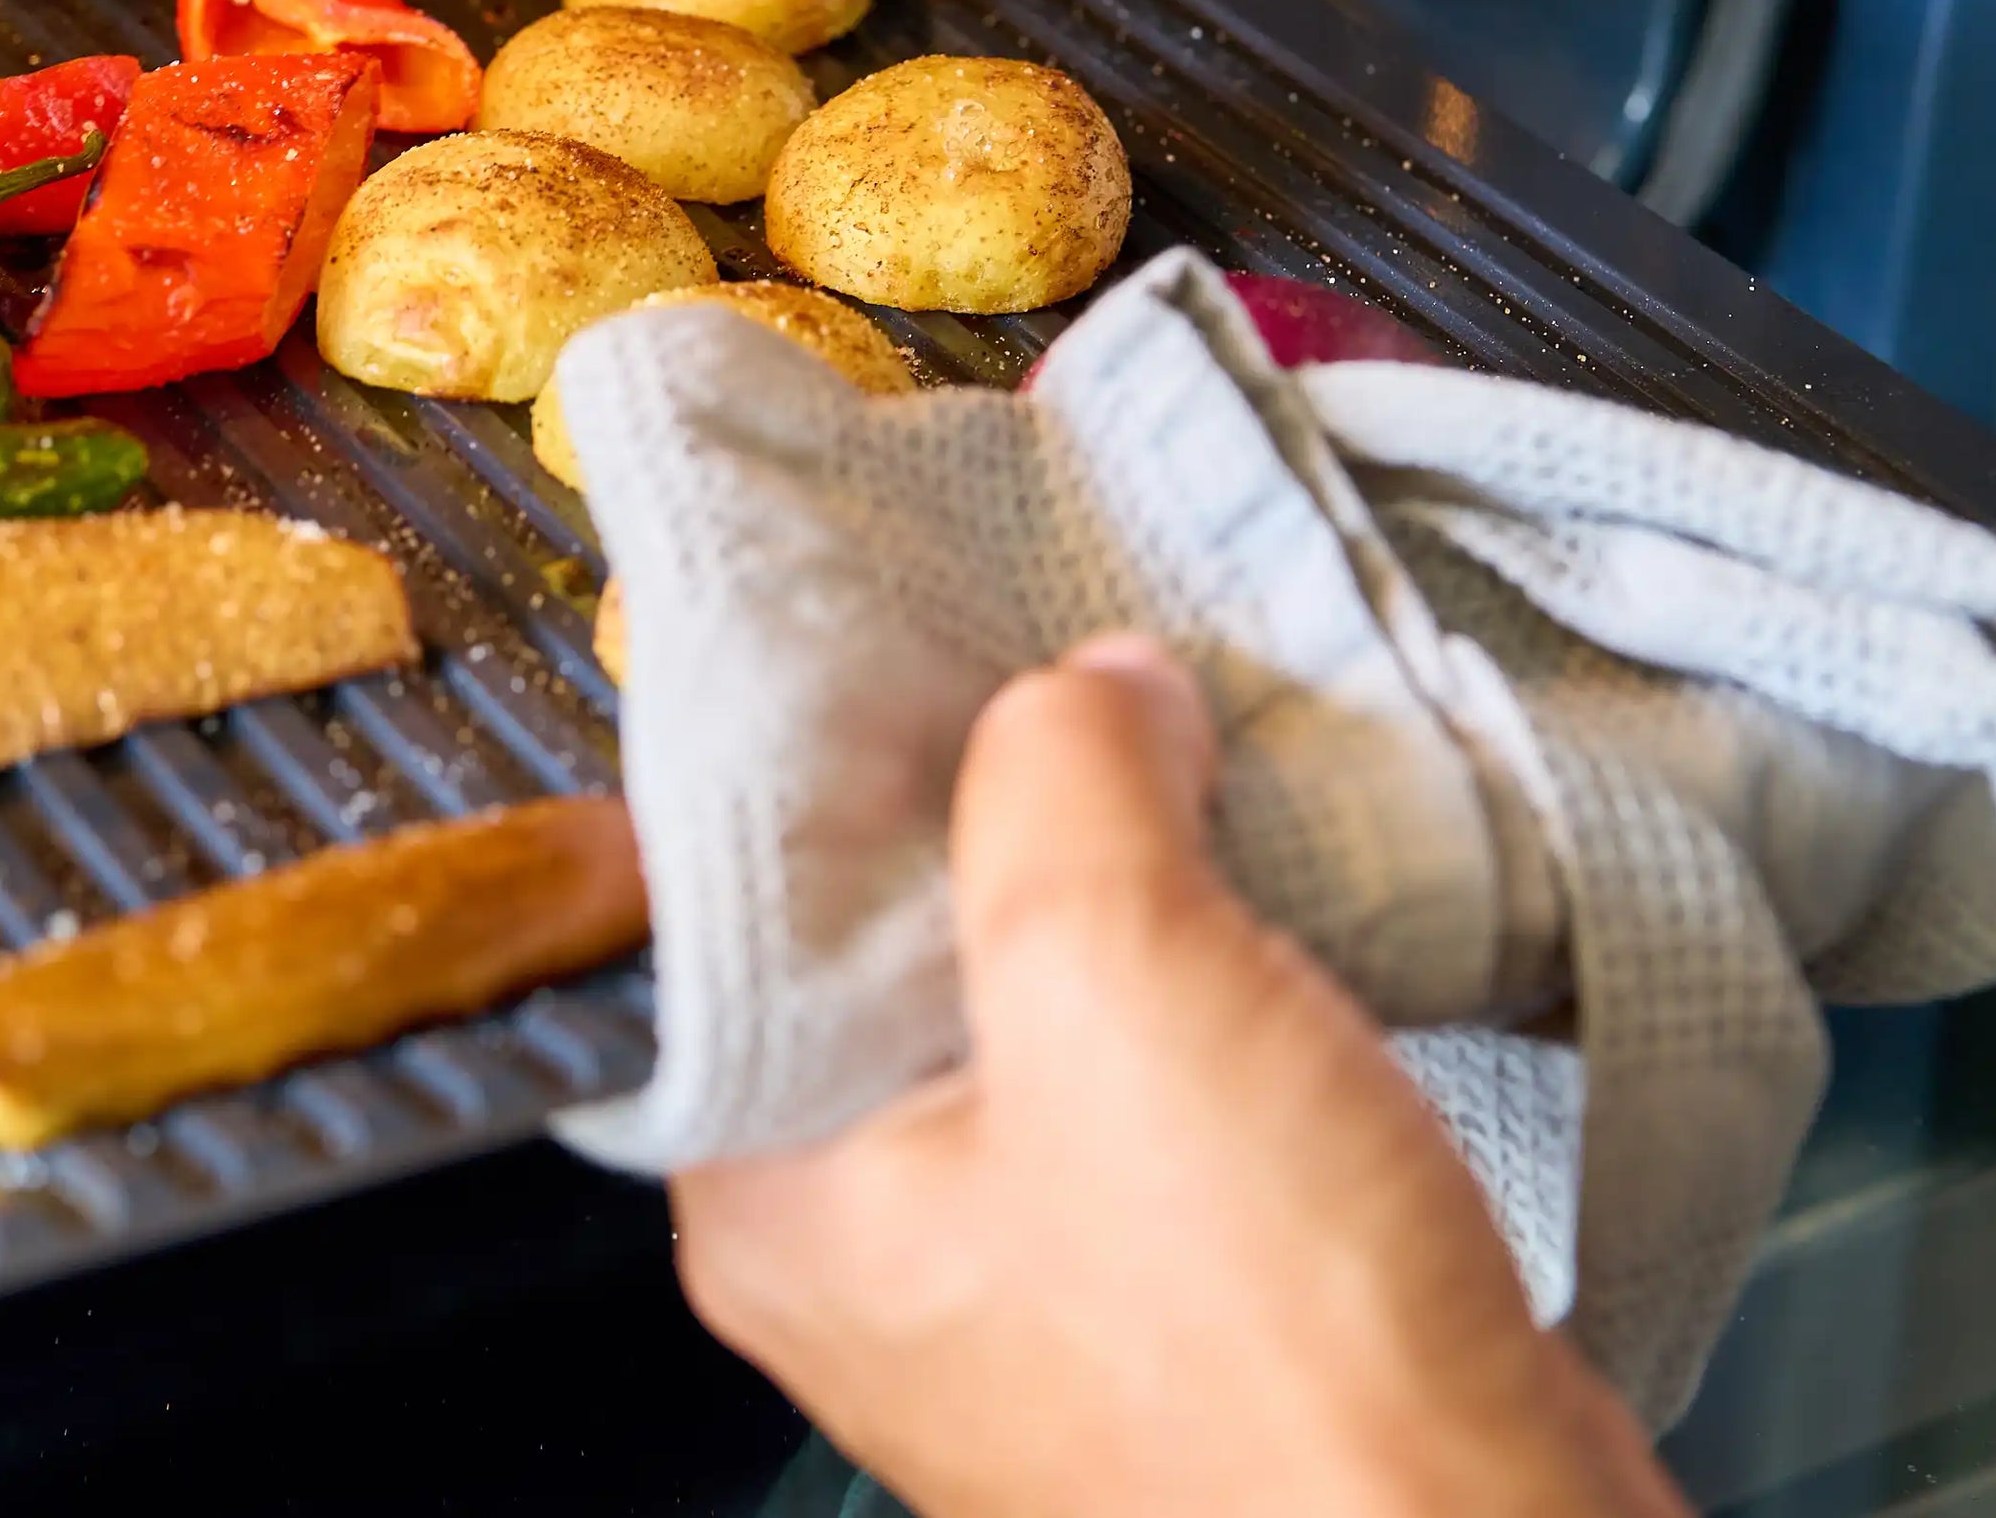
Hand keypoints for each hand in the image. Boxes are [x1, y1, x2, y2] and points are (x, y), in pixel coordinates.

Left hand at [671, 637, 1687, 1517]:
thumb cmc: (1275, 1358)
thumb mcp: (1113, 970)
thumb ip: (1057, 774)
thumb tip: (1081, 692)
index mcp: (768, 1194)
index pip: (720, 911)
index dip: (819, 757)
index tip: (904, 637)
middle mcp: (867, 1257)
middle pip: (877, 952)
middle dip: (987, 811)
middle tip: (1074, 689)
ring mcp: (1019, 1290)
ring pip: (1029, 1021)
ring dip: (1118, 901)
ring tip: (1192, 788)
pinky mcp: (1170, 1307)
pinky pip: (1151, 1101)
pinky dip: (1205, 1005)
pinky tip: (1273, 936)